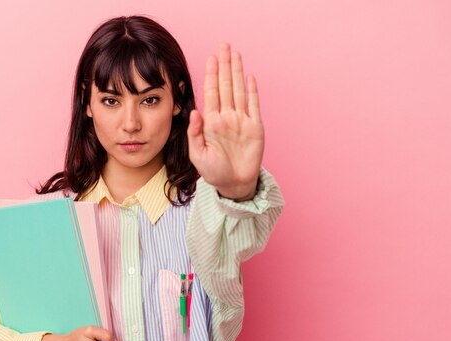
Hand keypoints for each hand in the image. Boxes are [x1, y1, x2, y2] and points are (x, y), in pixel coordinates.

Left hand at [187, 43, 264, 200]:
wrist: (234, 185)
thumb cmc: (213, 172)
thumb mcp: (197, 155)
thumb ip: (194, 134)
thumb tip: (195, 112)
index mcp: (211, 122)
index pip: (211, 93)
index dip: (211, 75)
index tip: (210, 58)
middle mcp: (226, 117)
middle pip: (225, 86)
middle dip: (224, 66)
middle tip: (224, 46)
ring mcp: (241, 121)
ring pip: (239, 91)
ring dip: (238, 72)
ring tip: (235, 54)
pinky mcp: (255, 128)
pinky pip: (254, 106)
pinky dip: (253, 91)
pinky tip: (250, 77)